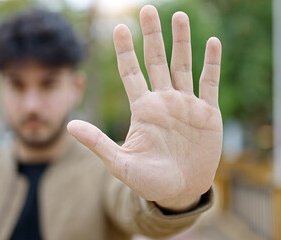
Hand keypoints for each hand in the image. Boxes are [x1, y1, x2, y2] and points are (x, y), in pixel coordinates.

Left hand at [68, 5, 221, 211]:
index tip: (118, 27)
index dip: (125, 50)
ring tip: (178, 15)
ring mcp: (186, 105)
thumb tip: (69, 124)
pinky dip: (211, 63)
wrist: (179, 193)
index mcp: (143, 109)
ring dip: (181, 41)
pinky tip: (211, 42)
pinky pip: (209, 83)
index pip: (131, 72)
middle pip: (156, 61)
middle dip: (152, 36)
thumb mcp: (119, 163)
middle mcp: (164, 101)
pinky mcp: (208, 113)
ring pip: (183, 65)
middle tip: (147, 9)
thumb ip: (97, 142)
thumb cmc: (148, 180)